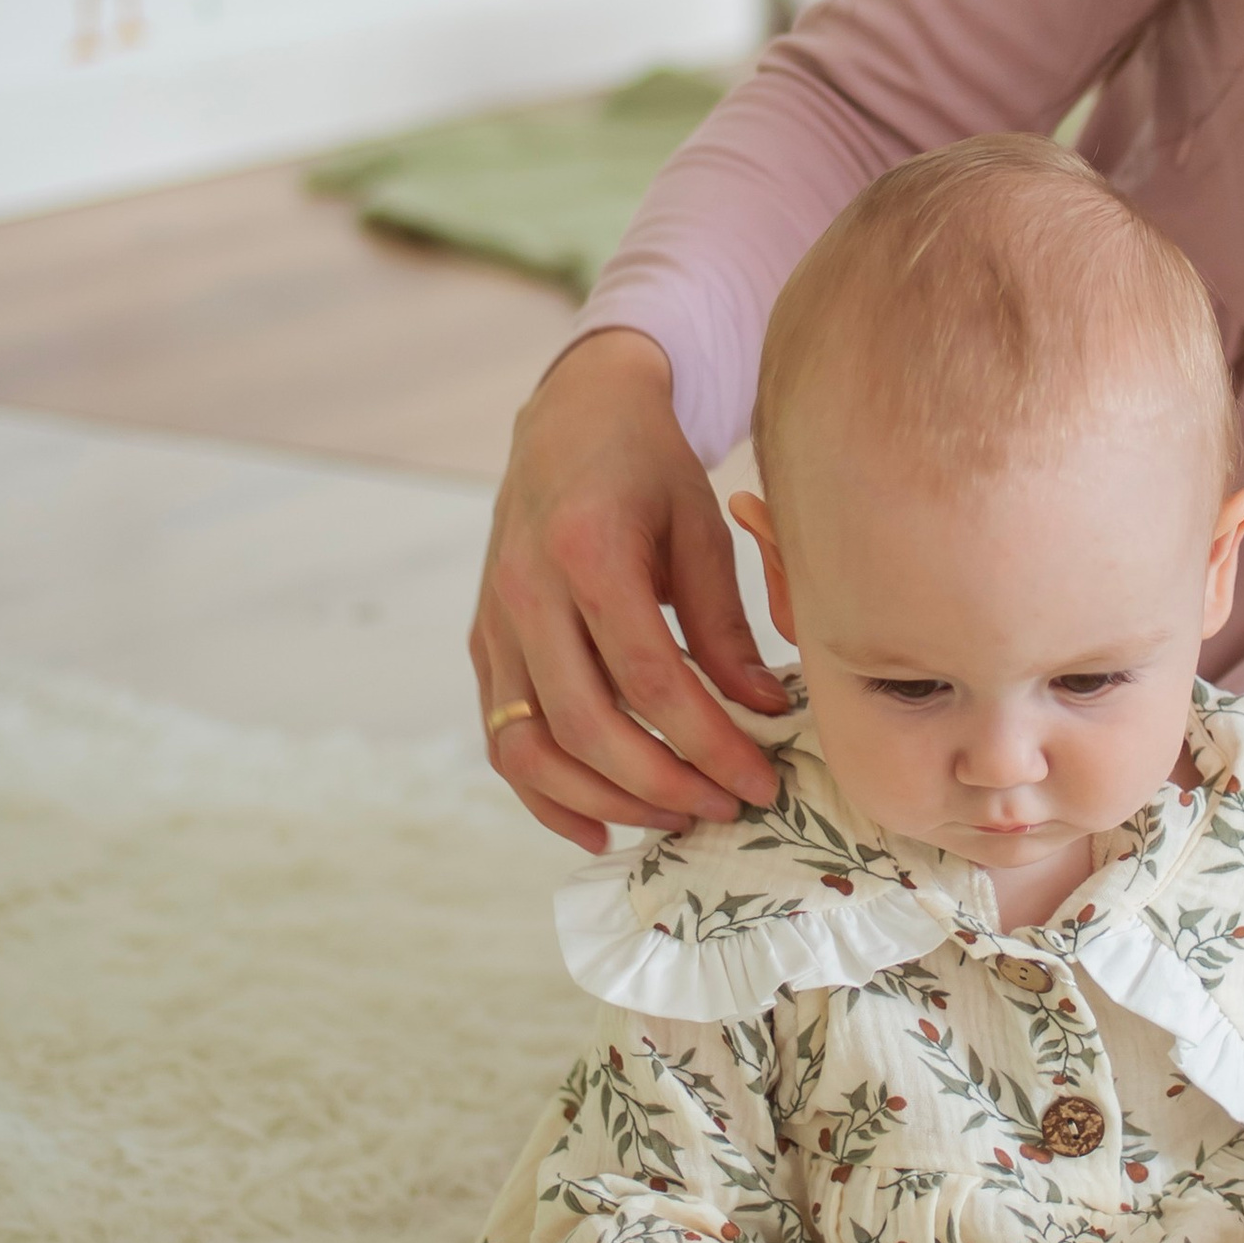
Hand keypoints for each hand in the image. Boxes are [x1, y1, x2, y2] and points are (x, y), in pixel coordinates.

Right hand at [469, 329, 788, 851]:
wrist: (571, 415)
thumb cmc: (648, 466)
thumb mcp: (702, 527)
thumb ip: (725, 623)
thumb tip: (762, 710)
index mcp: (589, 552)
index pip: (651, 679)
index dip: (710, 742)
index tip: (760, 779)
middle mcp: (526, 591)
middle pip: (587, 726)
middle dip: (662, 784)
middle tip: (725, 808)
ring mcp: (493, 621)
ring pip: (532, 748)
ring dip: (604, 800)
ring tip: (674, 819)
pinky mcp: (481, 643)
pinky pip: (502, 738)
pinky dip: (545, 795)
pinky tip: (599, 827)